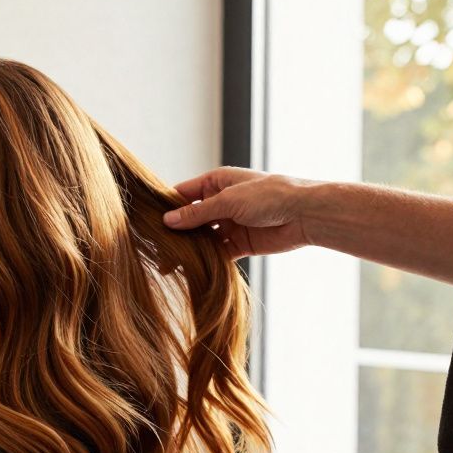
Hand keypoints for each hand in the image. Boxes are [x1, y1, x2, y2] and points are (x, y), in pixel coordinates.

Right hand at [162, 167, 314, 258]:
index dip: (166, 206)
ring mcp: (229, 224)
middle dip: (174, 232)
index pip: (183, 194)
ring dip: (187, 249)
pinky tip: (189, 270)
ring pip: (201, 238)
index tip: (147, 221)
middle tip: (154, 248)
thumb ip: (197, 213)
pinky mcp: (239, 244)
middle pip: (190, 219)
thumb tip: (168, 220)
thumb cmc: (269, 195)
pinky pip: (216, 253)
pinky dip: (204, 260)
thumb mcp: (227, 201)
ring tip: (166, 263)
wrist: (305, 214)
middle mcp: (220, 202)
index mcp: (216, 183)